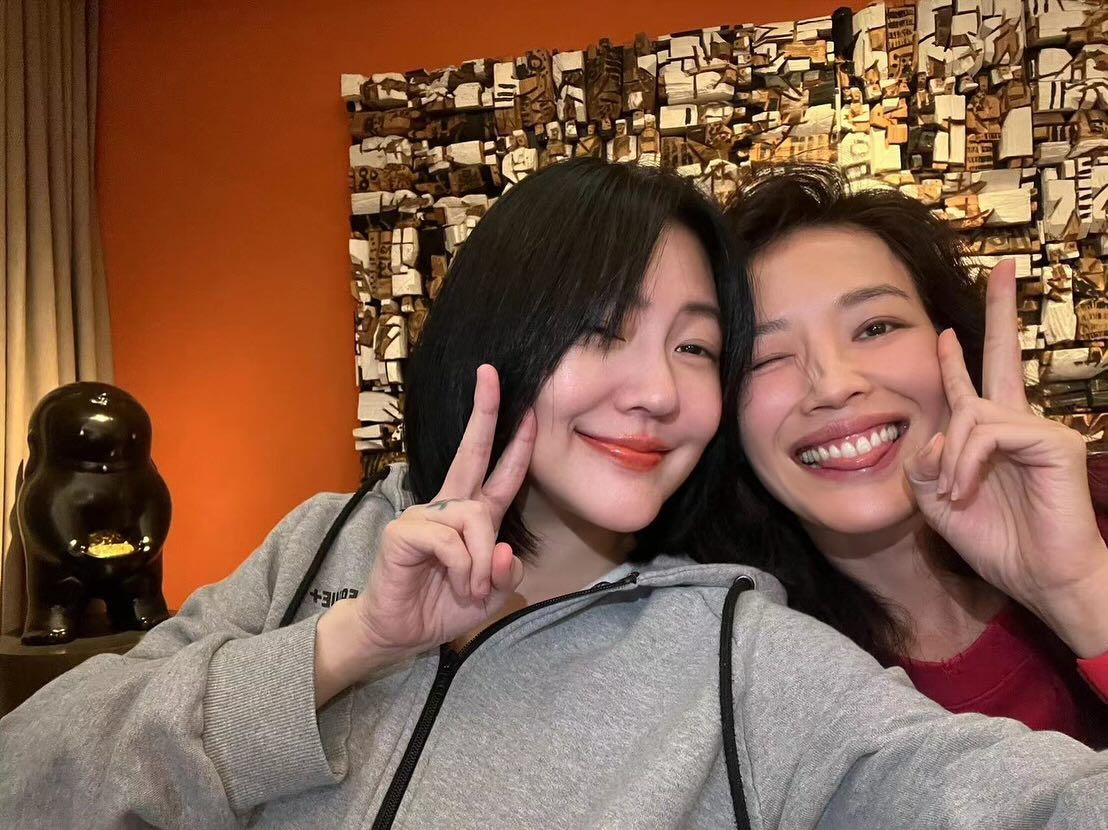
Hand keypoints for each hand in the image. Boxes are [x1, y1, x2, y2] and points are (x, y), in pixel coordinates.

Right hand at [355, 364, 532, 648]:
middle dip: (485, 412)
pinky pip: (449, 539)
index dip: (516, 444)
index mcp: (471, 515)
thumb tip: (502, 549)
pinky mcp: (404, 531)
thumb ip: (505, 570)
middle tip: (490, 373)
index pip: (499, 474)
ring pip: (474, 519)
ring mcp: (424, 514)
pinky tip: (456, 583)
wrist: (400, 632)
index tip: (529, 409)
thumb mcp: (490, 593)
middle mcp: (448, 506)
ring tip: (470, 587)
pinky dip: (461, 566)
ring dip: (480, 561)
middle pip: (471, 452)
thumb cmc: (443, 606)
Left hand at [904, 260, 1107, 656]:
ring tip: (954, 492)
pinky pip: (989, 433)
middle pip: (1006, 355)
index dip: (958, 357)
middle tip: (1003, 265)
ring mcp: (1039, 428)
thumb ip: (924, 466)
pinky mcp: (1053, 441)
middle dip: (1001, 309)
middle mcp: (1017, 423)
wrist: (1040, 578)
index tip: (943, 330)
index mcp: (992, 436)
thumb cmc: (997, 542)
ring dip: (950, 457)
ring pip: (971, 415)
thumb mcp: (940, 501)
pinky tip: (965, 486)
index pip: (975, 385)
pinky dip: (966, 461)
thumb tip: (927, 434)